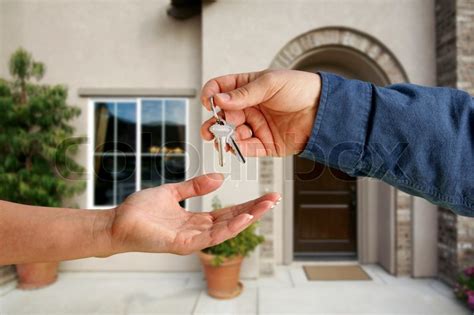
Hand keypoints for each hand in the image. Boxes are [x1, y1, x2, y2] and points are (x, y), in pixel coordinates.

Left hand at [110, 173, 279, 254]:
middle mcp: (197, 231)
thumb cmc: (140, 210)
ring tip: (266, 206)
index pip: (227, 211)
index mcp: (195, 219)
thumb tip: (219, 177)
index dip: (247, 203)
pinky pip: (210, 236)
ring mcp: (191, 239)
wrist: (117, 221)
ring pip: (226, 229)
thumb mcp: (172, 192)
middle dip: (254, 210)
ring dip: (248, 217)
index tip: (265, 195)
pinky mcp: (182, 244)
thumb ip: (195, 186)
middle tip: (275, 199)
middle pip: (232, 219)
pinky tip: (244, 217)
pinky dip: (229, 228)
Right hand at [201, 69, 320, 156]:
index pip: (221, 89)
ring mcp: (256, 126)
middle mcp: (249, 108)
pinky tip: (235, 146)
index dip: (211, 95)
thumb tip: (219, 100)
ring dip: (226, 137)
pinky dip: (238, 149)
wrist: (324, 109)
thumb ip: (244, 93)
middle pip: (223, 116)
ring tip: (226, 137)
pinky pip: (247, 149)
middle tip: (212, 127)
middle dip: (215, 122)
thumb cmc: (301, 89)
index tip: (209, 102)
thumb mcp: (270, 83)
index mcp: (248, 88)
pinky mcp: (265, 144)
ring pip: (232, 134)